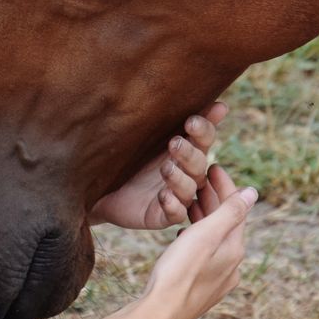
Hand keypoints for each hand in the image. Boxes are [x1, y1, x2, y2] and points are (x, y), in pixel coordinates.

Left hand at [87, 101, 227, 229]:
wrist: (100, 185)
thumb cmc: (128, 155)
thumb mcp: (147, 133)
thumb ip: (174, 117)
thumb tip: (218, 103)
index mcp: (186, 150)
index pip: (204, 139)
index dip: (203, 131)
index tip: (191, 122)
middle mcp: (186, 173)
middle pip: (198, 164)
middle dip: (189, 153)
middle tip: (174, 143)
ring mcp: (176, 196)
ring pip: (189, 189)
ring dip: (179, 179)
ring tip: (166, 169)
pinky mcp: (162, 216)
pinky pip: (175, 215)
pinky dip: (172, 205)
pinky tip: (164, 196)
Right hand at [139, 162, 256, 318]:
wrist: (160, 315)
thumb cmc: (180, 272)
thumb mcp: (206, 235)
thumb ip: (230, 212)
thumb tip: (253, 192)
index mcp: (234, 249)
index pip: (236, 209)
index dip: (225, 185)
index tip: (212, 165)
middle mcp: (231, 265)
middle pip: (226, 224)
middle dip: (214, 199)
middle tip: (198, 178)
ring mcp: (216, 279)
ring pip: (214, 239)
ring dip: (204, 217)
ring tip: (190, 201)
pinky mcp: (201, 287)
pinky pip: (204, 254)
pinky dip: (197, 237)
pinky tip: (183, 235)